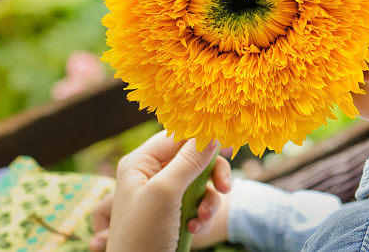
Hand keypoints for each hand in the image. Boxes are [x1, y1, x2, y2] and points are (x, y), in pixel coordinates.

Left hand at [88, 129, 231, 250]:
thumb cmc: (142, 236)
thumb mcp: (165, 193)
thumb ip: (189, 160)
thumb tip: (212, 132)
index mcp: (140, 162)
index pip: (178, 135)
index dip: (203, 138)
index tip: (228, 144)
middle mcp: (151, 174)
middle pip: (194, 157)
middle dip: (211, 175)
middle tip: (225, 188)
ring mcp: (163, 194)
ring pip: (200, 182)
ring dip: (208, 200)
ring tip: (202, 218)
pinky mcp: (174, 213)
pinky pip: (198, 202)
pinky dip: (202, 214)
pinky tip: (195, 228)